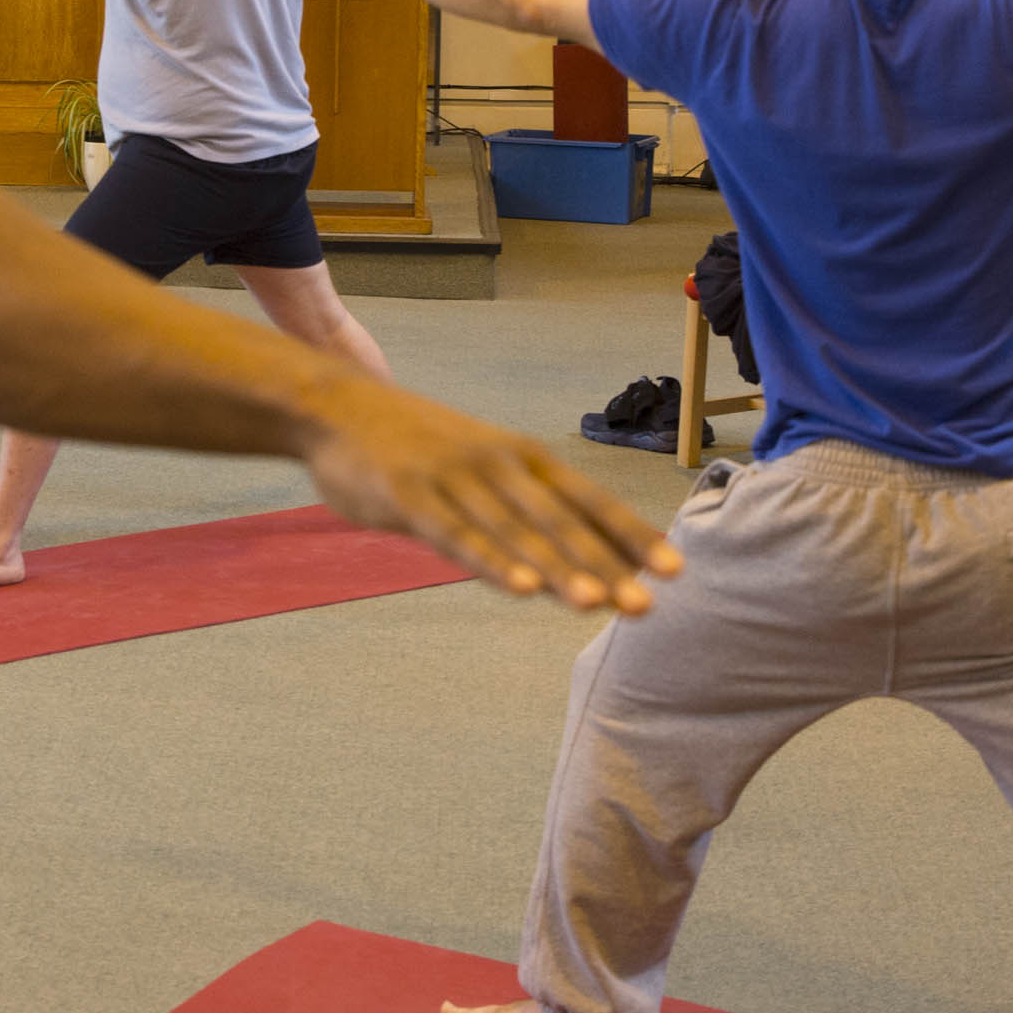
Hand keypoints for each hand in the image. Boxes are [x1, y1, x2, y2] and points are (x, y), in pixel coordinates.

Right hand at [297, 383, 679, 613]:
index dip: (631, 535)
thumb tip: (575, 559)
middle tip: (646, 606)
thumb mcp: (478, 468)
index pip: (588, 501)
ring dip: (559, 570)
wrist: (338, 406)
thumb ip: (519, 512)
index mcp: (521, 458)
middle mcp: (498, 465)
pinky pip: (459, 537)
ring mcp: (454, 479)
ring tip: (594, 604)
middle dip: (606, 565)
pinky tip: (523, 590)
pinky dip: (494, 563)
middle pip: (561, 522)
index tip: (674, 571)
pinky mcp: (411, 497)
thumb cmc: (415, 446)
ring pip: (515, 532)